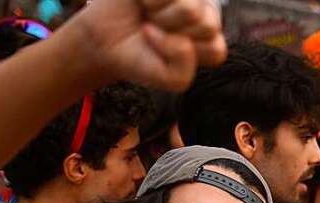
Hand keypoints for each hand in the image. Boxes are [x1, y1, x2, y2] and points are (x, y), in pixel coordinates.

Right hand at [71, 0, 226, 91]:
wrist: (103, 41)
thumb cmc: (141, 56)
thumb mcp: (170, 78)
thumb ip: (184, 70)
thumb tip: (179, 38)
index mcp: (209, 34)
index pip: (216, 49)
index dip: (188, 57)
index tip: (167, 52)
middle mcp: (202, 7)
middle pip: (207, 26)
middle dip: (174, 36)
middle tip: (155, 31)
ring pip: (190, 9)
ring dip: (161, 18)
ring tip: (149, 16)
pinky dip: (149, 1)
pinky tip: (142, 2)